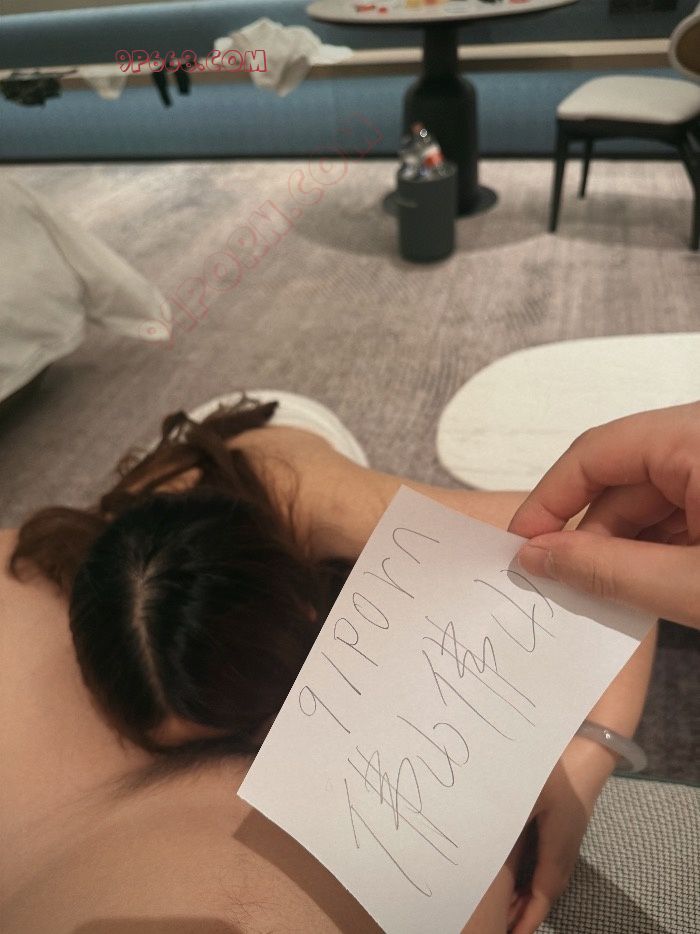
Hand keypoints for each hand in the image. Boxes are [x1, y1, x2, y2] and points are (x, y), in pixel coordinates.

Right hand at [508, 402, 699, 628]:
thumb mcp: (691, 584)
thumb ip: (607, 569)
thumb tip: (538, 556)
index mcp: (695, 437)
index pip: (595, 453)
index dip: (549, 501)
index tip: (520, 544)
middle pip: (619, 480)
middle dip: (590, 537)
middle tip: (562, 586)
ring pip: (646, 499)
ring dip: (624, 549)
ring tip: (615, 597)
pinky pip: (677, 508)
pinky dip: (657, 548)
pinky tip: (652, 584)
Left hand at [508, 738, 614, 933]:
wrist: (586, 750)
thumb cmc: (557, 772)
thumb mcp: (527, 794)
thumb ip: (507, 818)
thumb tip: (483, 839)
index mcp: (558, 847)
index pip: (543, 894)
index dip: (527, 918)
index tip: (510, 933)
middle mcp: (565, 848)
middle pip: (546, 891)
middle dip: (525, 912)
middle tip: (502, 926)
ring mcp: (566, 838)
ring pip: (548, 878)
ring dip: (529, 896)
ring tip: (505, 910)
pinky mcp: (563, 826)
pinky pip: (548, 863)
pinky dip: (532, 878)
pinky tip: (516, 875)